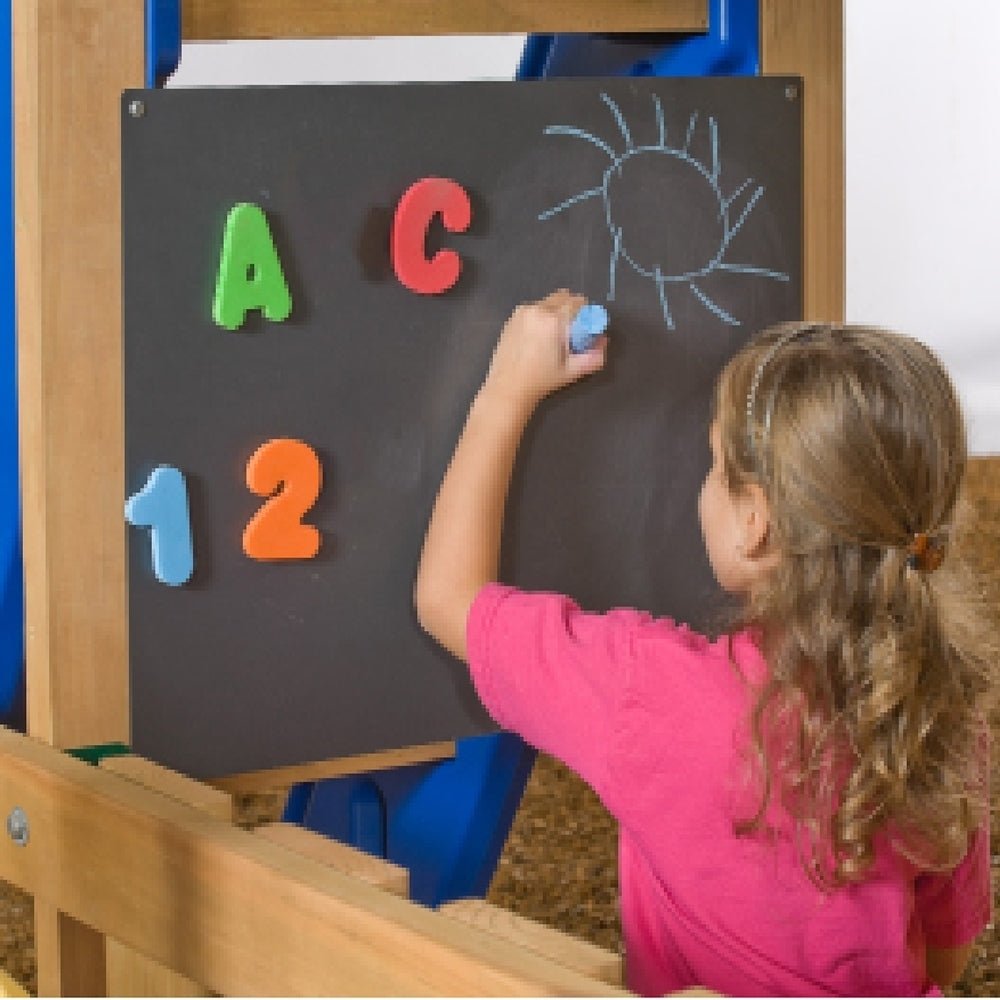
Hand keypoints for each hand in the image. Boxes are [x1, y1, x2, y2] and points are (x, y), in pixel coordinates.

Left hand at [481, 290, 607, 411]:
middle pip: (562, 297)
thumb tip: (604, 341)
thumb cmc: (542, 380)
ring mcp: (522, 312)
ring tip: (552, 337)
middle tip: (570, 332)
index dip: (585, 312)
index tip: (584, 327)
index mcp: (553, 319)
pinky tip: (537, 338)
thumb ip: (594, 356)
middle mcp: (537, 309)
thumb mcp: (573, 371)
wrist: (508, 388)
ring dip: (555, 312)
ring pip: (547, 302)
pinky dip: (540, 317)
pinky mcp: (512, 318)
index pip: (577, 302)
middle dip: (570, 309)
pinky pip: (533, 310)